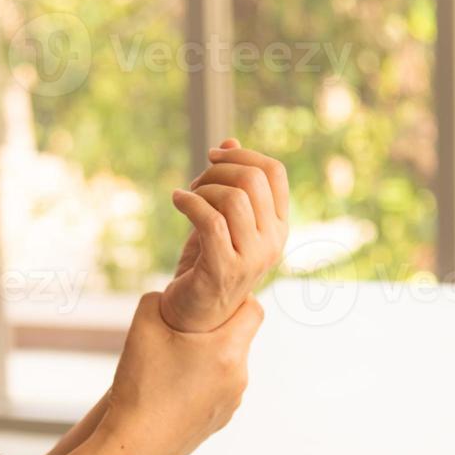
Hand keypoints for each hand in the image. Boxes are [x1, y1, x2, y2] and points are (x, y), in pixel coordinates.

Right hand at [100, 291, 265, 454]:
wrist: (134, 446)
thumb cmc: (140, 386)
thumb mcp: (143, 325)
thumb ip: (160, 299)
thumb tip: (171, 297)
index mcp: (228, 350)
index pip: (253, 309)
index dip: (235, 298)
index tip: (211, 299)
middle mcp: (239, 376)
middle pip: (239, 337)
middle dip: (215, 328)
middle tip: (184, 328)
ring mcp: (232, 402)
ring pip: (227, 364)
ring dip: (208, 355)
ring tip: (173, 360)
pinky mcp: (220, 419)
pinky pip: (218, 388)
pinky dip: (202, 380)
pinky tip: (172, 386)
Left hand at [160, 138, 288, 332]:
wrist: (196, 315)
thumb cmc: (208, 263)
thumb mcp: (223, 218)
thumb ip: (231, 183)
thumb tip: (229, 140)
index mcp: (278, 226)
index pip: (275, 172)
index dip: (243, 154)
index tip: (215, 156)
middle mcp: (272, 242)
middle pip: (253, 179)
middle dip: (218, 169)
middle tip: (197, 181)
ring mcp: (251, 258)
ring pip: (233, 198)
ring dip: (203, 189)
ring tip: (187, 197)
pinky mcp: (224, 269)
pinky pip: (209, 220)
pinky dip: (189, 203)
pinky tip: (177, 201)